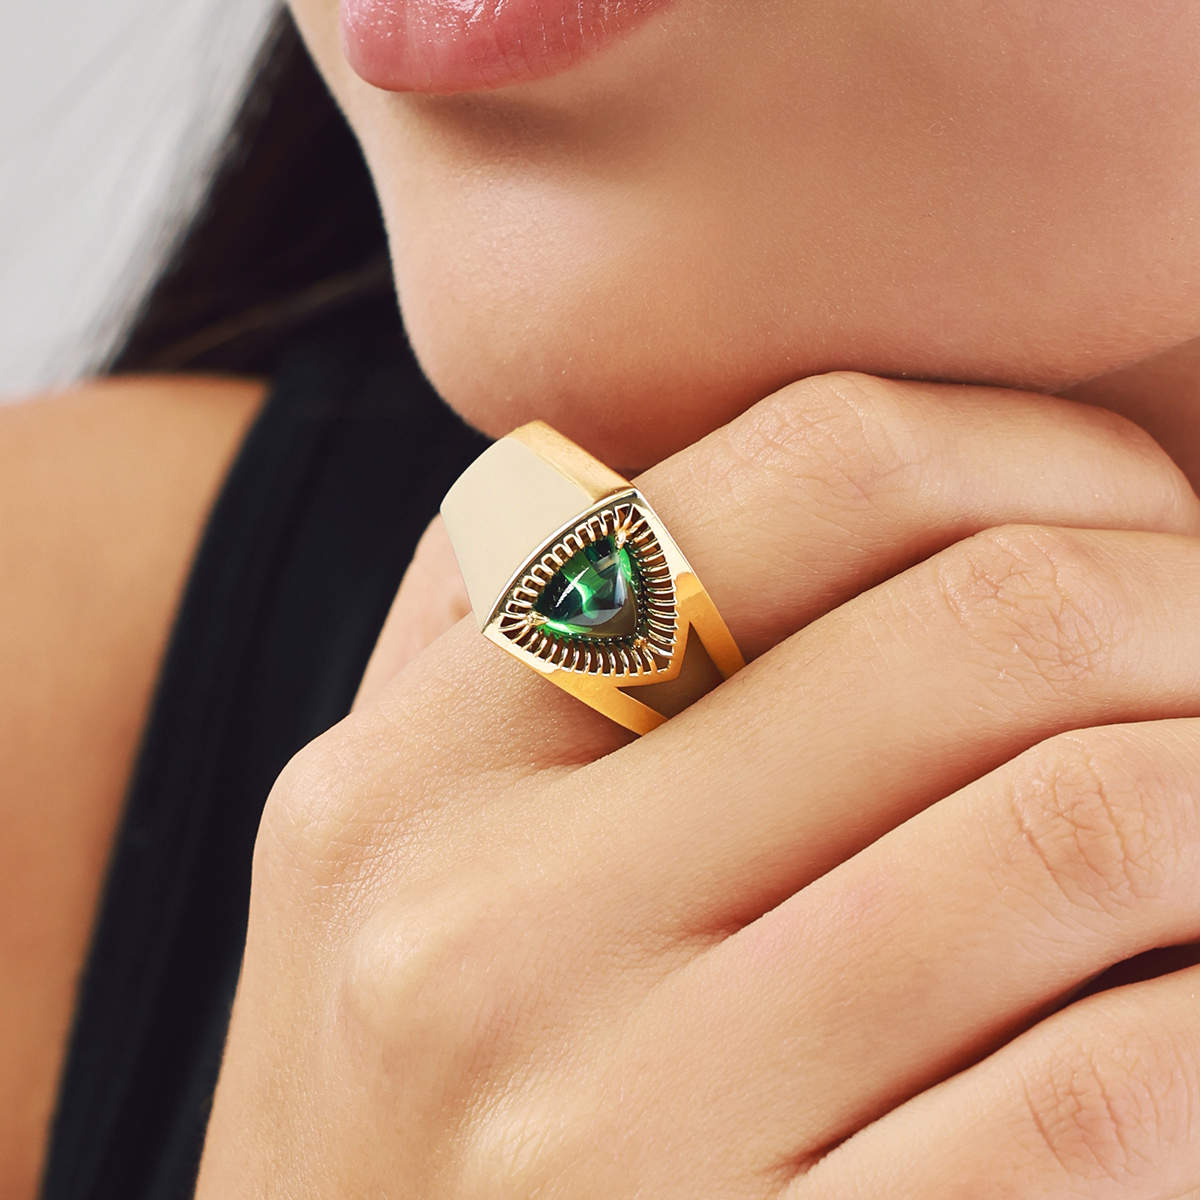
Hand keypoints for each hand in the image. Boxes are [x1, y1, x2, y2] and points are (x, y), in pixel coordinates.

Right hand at [196, 372, 1199, 1198]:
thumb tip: (808, 476)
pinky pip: (1106, 1093)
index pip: (806, 468)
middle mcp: (484, 927)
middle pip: (977, 627)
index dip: (1037, 453)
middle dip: (1190, 601)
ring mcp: (609, 1131)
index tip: (1136, 509)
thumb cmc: (432, 1112)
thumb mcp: (417, 865)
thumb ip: (543, 662)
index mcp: (414, 771)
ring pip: (1078, 831)